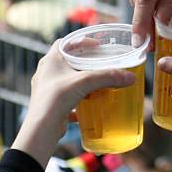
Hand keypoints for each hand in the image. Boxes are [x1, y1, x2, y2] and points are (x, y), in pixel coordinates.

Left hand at [12, 41, 135, 167]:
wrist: (41, 130)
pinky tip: (89, 103)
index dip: (80, 41)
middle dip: (83, 61)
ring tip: (96, 82)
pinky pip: (66, 97)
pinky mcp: (50, 104)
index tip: (95, 45)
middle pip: (67, 60)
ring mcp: (47, 89)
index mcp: (51, 60)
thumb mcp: (86, 82)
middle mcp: (46, 73)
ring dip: (81, 79)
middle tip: (99, 62)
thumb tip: (130, 77)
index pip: (64, 42)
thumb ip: (108, 77)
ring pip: (67, 79)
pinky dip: (78, 98)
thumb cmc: (56, 99)